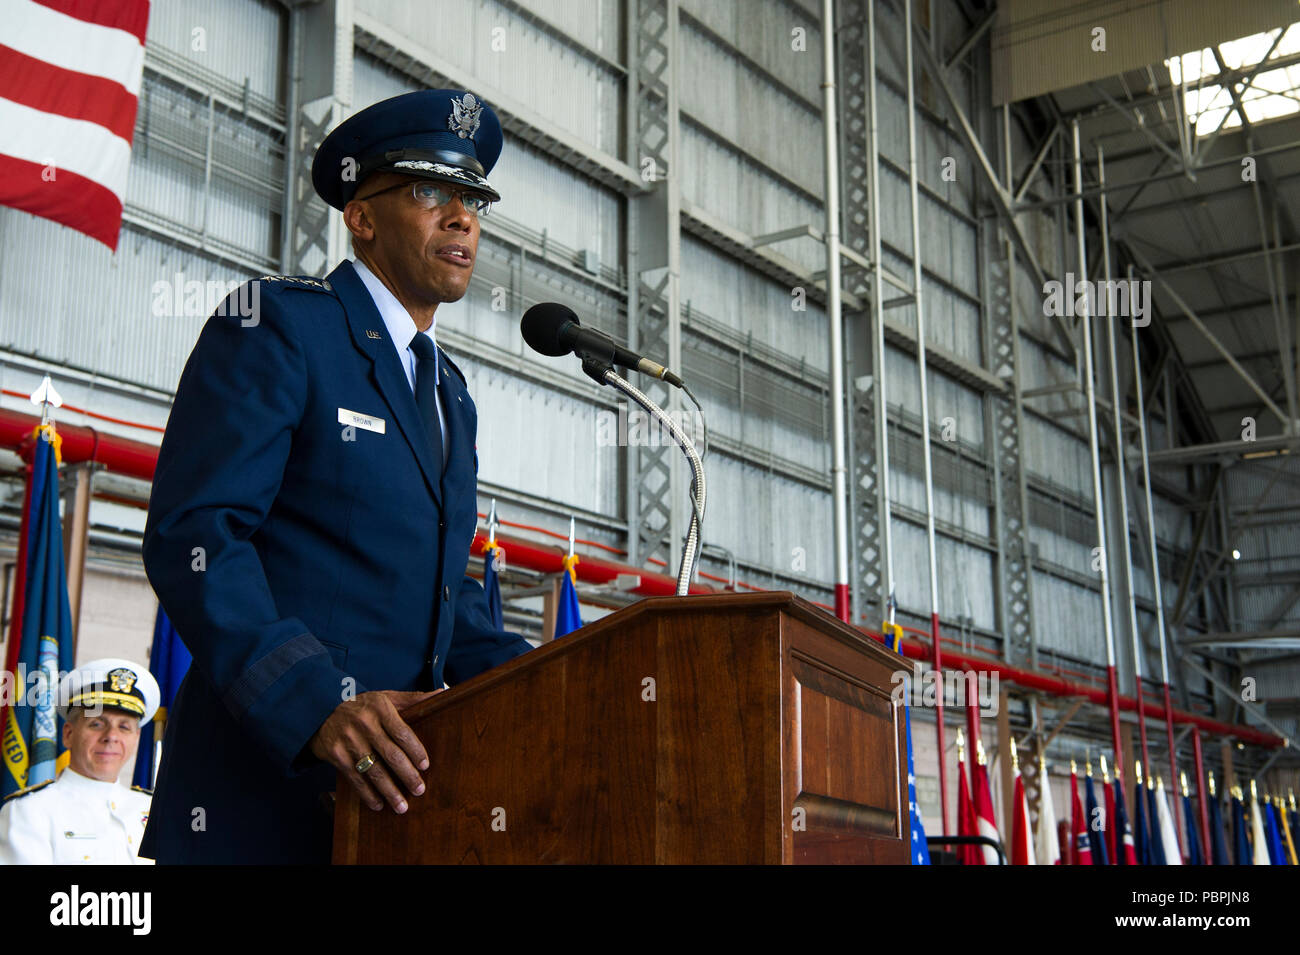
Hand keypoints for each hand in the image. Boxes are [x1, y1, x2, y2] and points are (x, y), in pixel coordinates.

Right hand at [308, 689, 438, 812]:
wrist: (320, 708)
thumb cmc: (361, 705)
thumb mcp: (384, 697)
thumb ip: (412, 699)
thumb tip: (442, 694)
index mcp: (380, 709)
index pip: (402, 732)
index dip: (415, 750)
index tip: (425, 765)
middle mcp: (364, 725)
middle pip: (391, 755)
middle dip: (407, 775)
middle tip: (420, 790)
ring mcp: (349, 741)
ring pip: (374, 770)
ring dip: (389, 791)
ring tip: (402, 806)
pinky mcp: (336, 755)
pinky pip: (355, 778)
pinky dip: (367, 794)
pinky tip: (378, 804)